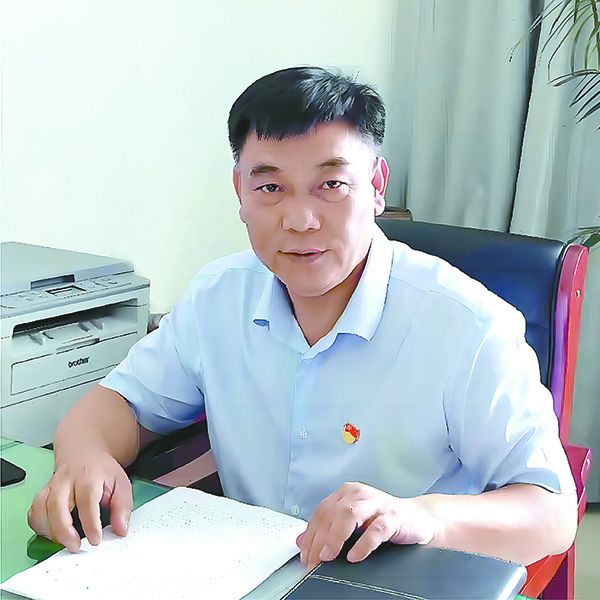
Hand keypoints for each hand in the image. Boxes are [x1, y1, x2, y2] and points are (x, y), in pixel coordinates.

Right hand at [27, 452, 131, 551]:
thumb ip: (122, 507)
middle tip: (75, 545)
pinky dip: (39, 526)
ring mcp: (52, 486)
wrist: (83, 452)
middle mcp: (66, 480)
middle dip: (64, 530)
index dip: (90, 524)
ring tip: (64, 541)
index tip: (95, 540)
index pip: (87, 501)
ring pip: (41, 508)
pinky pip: (34, 511)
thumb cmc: (102, 471)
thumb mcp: (121, 483)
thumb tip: (121, 529)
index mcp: (89, 476)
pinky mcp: (43, 493)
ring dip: (49, 530)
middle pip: (57, 505)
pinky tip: (51, 533)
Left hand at [297, 482, 439, 568]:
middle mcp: (359, 494)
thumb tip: (300, 541)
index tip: (304, 555)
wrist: (420, 519)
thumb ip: (328, 528)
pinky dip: (363, 543)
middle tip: (313, 561)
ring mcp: (377, 504)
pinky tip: (355, 556)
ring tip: (328, 556)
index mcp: (347, 493)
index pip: (321, 512)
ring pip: (349, 515)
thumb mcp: (352, 523)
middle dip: (319, 539)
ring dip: (335, 537)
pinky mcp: (393, 516)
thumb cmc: (384, 520)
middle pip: (331, 513)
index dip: (310, 534)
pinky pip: (376, 529)